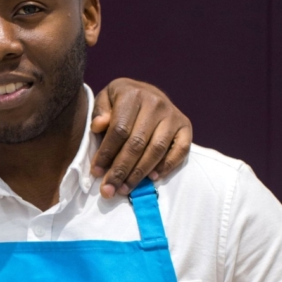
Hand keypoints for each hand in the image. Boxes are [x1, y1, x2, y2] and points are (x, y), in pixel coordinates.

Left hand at [90, 79, 191, 197]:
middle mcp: (156, 103)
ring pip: (156, 150)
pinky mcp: (185, 126)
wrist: (146, 92)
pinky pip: (180, 150)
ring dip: (139, 173)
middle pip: (137, 143)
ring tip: (125, 188)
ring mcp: (172, 115)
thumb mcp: (105, 99)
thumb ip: (99, 112)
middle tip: (109, 189)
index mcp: (132, 94)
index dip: (107, 153)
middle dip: (121, 170)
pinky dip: (167, 166)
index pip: (119, 130)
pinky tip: (152, 178)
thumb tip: (98, 126)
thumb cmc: (120, 101)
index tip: (96, 172)